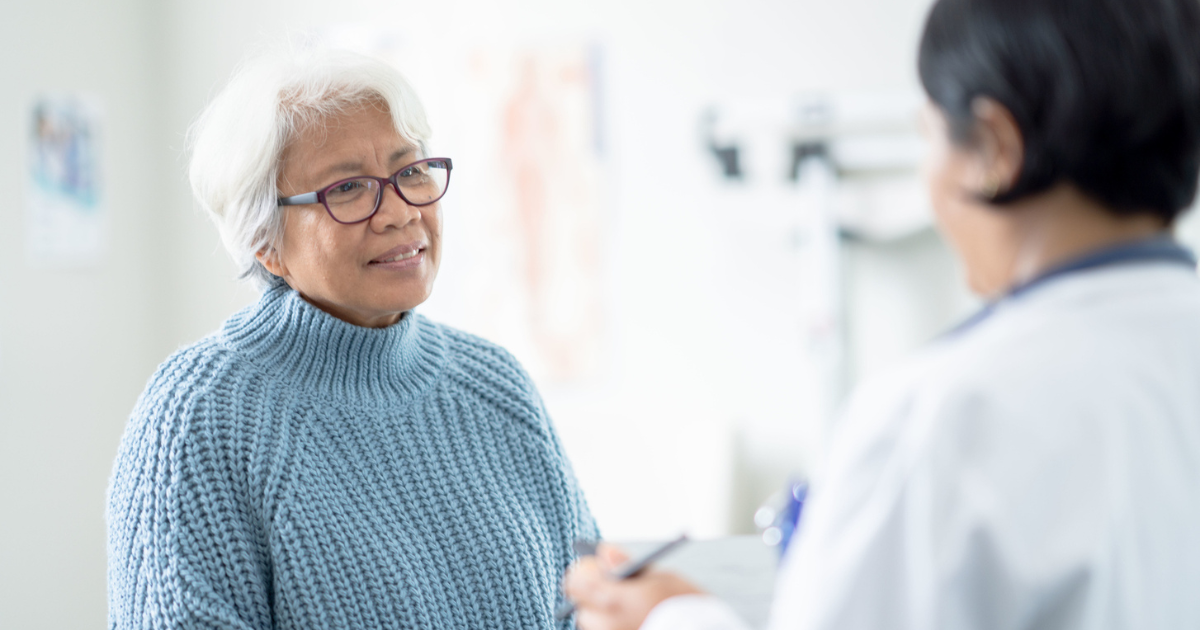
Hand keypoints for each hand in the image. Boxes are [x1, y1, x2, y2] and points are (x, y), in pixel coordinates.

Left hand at [562, 543, 705, 629]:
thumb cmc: (687, 606)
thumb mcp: (661, 577)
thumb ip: (627, 564)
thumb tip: (605, 551)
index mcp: (614, 600)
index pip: (576, 582)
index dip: (583, 573)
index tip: (596, 569)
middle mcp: (607, 624)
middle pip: (581, 608)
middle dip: (595, 598)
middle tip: (616, 593)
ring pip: (595, 626)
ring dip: (605, 617)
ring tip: (630, 612)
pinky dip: (615, 626)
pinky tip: (635, 622)